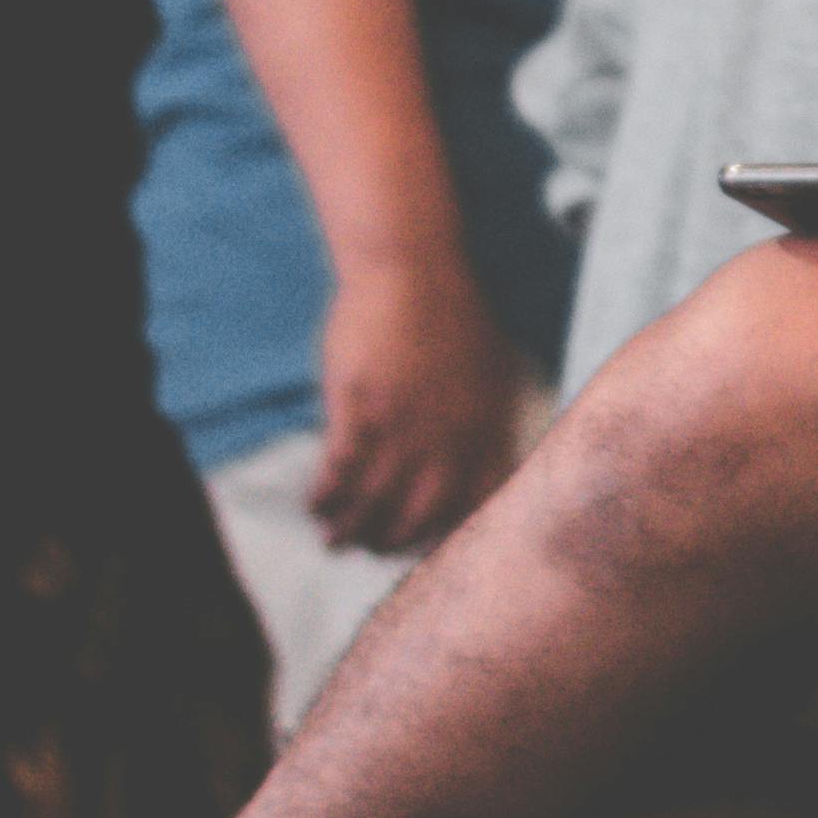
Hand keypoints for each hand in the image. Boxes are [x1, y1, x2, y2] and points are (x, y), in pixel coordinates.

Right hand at [310, 245, 535, 554]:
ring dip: (349, 527)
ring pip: (372, 500)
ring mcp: (401, 425)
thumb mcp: (497, 370)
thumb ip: (494, 424)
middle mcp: (446, 438)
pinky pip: (339, 469)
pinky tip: (315, 500)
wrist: (413, 267)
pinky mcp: (358, 408)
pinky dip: (324, 493)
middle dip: (390, 541)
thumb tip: (502, 467)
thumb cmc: (456, 313)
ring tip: (333, 537)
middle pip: (417, 515)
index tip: (425, 550)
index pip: (473, 508)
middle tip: (371, 549)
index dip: (446, 538)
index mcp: (485, 431)